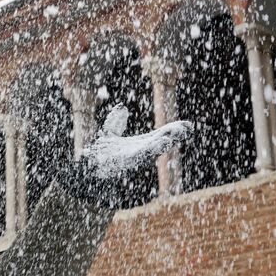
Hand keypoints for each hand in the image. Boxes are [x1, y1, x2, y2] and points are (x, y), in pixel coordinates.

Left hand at [63, 104, 193, 206]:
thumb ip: (116, 121)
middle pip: (162, 141)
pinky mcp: (127, 161)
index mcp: (141, 144)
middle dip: (175, 135)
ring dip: (166, 142)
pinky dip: (152, 148)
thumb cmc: (100, 154)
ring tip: (178, 133)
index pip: (161, 135)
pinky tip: (163, 142)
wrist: (87, 168)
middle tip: (188, 128)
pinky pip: (142, 154)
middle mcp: (141, 151)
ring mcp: (135, 157)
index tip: (188, 125)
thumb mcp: (109, 134)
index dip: (174, 130)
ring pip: (154, 149)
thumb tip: (122, 107)